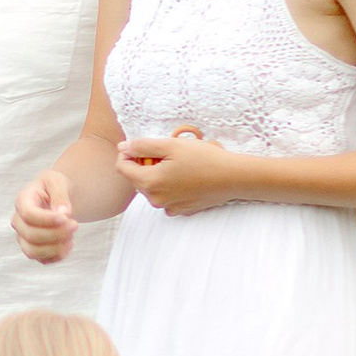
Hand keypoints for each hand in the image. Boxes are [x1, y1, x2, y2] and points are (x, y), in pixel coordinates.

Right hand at [11, 169, 76, 264]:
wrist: (54, 196)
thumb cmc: (54, 187)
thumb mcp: (58, 182)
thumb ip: (60, 195)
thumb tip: (63, 213)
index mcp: (22, 201)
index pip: (28, 214)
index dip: (46, 219)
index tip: (66, 218)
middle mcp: (19, 221)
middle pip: (30, 235)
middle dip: (56, 234)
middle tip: (75, 225)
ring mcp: (24, 237)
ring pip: (32, 251)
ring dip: (55, 248)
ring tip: (72, 237)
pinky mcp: (33, 249)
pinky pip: (42, 259)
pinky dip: (57, 255)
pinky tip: (69, 243)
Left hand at [118, 132, 242, 215]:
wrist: (233, 177)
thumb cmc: (203, 159)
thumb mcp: (170, 145)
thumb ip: (142, 146)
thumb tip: (123, 148)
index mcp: (149, 182)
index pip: (122, 168)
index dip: (128, 153)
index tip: (142, 146)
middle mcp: (155, 199)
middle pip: (137, 178)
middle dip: (145, 164)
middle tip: (166, 153)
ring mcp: (168, 207)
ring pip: (152, 187)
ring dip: (158, 174)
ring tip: (178, 164)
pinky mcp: (181, 210)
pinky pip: (166, 197)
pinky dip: (170, 186)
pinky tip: (186, 177)